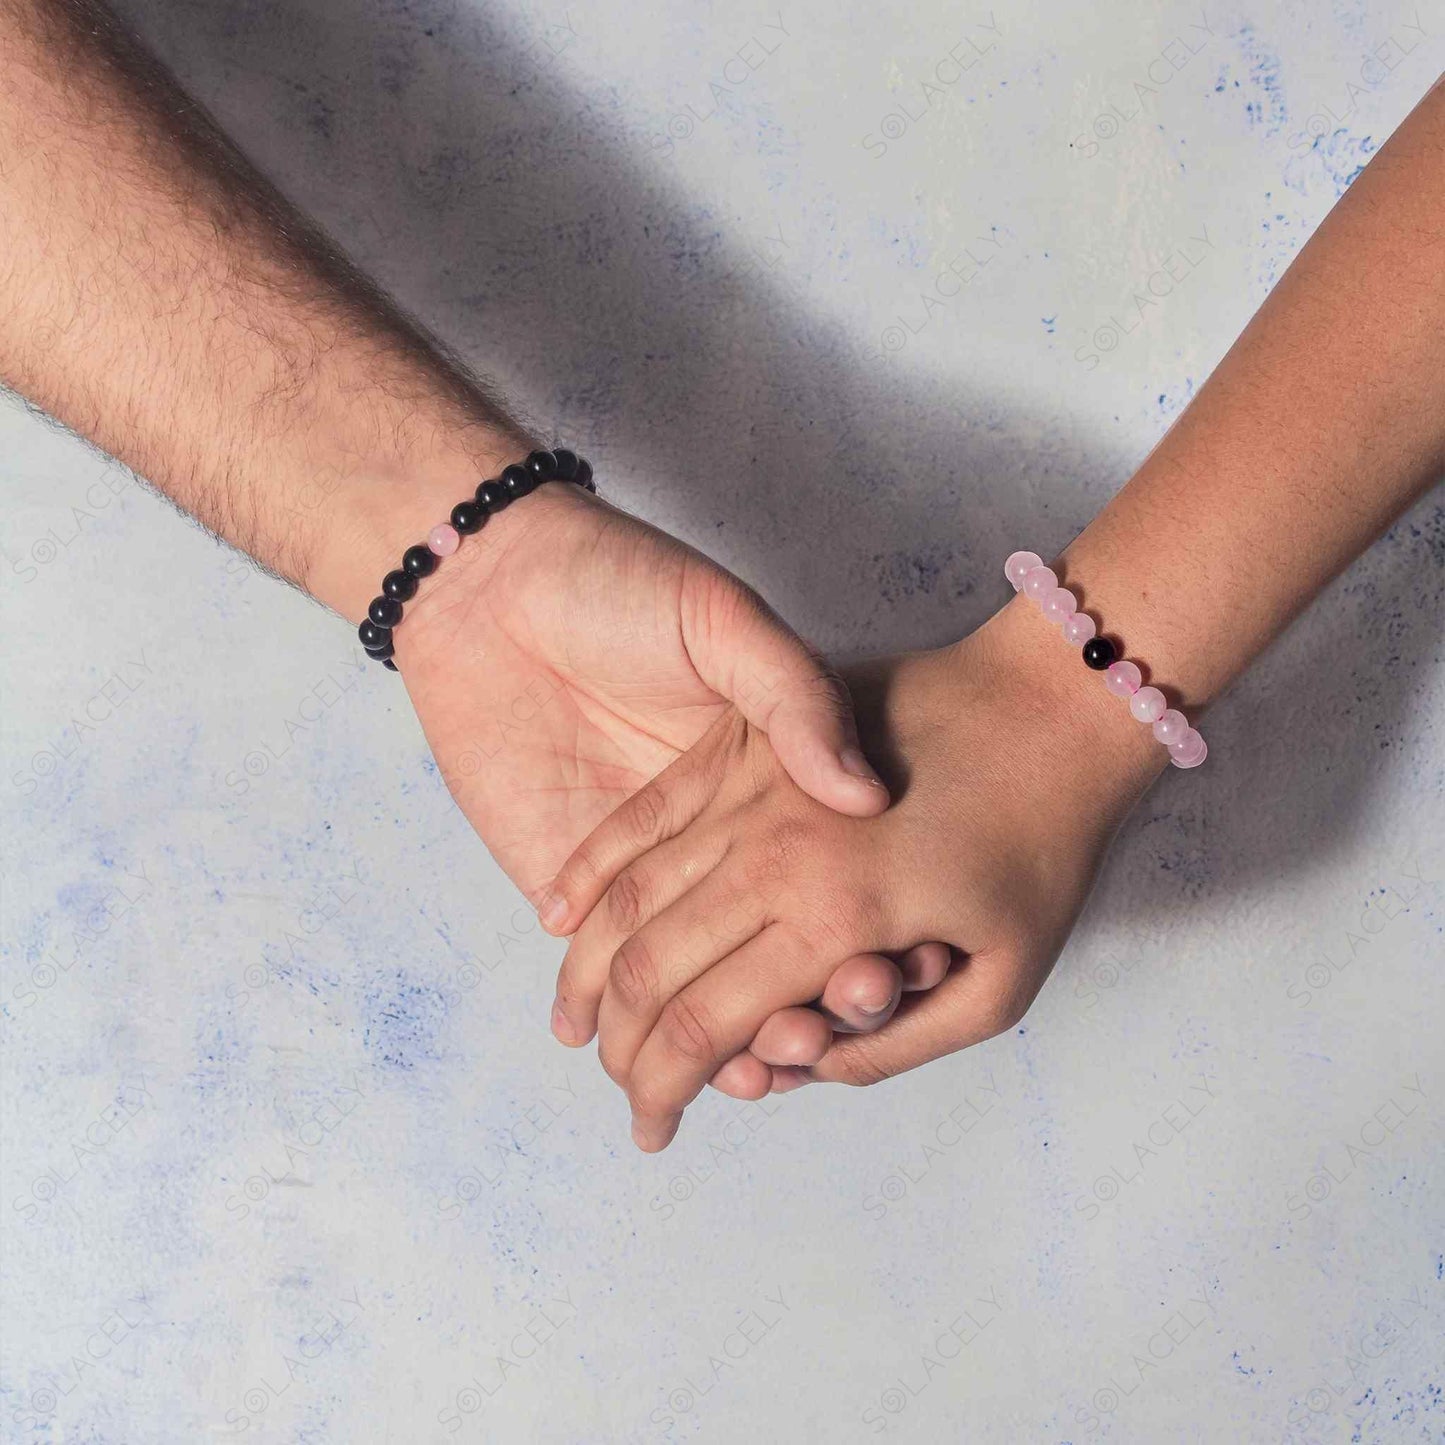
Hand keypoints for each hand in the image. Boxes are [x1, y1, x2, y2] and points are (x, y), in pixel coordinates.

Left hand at [390, 481, 940, 1052]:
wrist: (484, 581)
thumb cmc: (613, 580)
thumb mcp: (724, 621)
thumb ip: (792, 698)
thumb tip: (864, 795)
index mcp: (760, 777)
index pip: (832, 877)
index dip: (870, 929)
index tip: (903, 972)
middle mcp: (708, 834)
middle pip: (772, 947)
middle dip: (808, 1005)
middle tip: (832, 1031)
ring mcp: (638, 867)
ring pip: (700, 981)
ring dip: (736, 1038)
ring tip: (766, 1069)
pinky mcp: (559, 885)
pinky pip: (612, 974)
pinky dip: (654, 1029)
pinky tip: (697, 1065)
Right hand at [544, 600, 1164, 1148]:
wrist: (1047, 706)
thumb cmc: (1041, 846)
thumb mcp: (1005, 981)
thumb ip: (898, 1047)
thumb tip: (812, 1073)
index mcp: (830, 921)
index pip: (704, 1029)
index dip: (662, 1091)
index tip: (650, 1129)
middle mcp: (770, 857)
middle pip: (651, 970)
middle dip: (620, 1046)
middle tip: (617, 1085)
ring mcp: (748, 791)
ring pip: (631, 894)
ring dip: (588, 968)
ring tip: (571, 1019)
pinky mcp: (739, 744)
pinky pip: (643, 812)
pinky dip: (592, 867)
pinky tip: (558, 910)